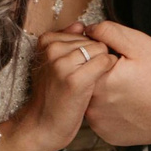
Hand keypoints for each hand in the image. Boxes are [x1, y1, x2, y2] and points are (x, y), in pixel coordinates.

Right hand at [0, 25, 117, 150]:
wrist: (41, 125)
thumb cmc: (51, 95)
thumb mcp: (51, 63)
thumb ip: (65, 41)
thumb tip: (80, 25)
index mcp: (46, 42)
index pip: (83, 32)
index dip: (87, 49)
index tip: (78, 66)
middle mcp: (53, 50)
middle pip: (93, 40)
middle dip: (95, 56)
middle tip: (84, 76)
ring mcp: (63, 65)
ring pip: (101, 50)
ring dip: (102, 65)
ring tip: (89, 81)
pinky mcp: (75, 81)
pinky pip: (105, 63)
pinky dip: (108, 71)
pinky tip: (99, 83)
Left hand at [80, 22, 150, 150]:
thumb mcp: (140, 44)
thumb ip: (108, 32)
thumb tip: (88, 30)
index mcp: (99, 81)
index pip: (85, 60)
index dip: (102, 55)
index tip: (120, 58)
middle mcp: (94, 107)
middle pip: (86, 81)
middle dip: (102, 74)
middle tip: (128, 75)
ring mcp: (100, 125)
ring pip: (92, 100)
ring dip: (103, 93)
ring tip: (129, 90)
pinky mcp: (108, 135)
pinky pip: (101, 118)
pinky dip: (110, 111)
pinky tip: (129, 105)